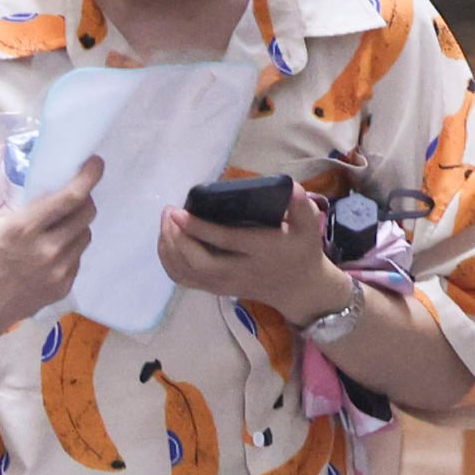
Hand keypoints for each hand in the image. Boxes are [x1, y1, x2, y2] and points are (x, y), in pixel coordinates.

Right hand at [0, 156, 103, 337]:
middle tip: (73, 192)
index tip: (95, 162)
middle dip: (85, 197)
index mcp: (24, 228)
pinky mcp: (63, 286)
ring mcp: (59, 270)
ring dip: (78, 222)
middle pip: (86, 213)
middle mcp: (48, 249)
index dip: (89, 176)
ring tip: (61, 221)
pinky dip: (70, 247)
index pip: (71, 196)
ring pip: (85, 235)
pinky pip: (78, 257)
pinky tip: (52, 248)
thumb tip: (1, 148)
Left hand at [157, 183, 343, 320]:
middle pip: (198, 261)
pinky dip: (168, 261)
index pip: (226, 241)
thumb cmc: (301, 250)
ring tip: (166, 222)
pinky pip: (183, 279)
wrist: (299, 289)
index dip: (198, 227)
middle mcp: (239, 272)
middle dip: (176, 237)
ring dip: (168, 247)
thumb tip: (289, 186)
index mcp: (261, 252)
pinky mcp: (215, 289)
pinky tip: (167, 241)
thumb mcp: (308, 227)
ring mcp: (224, 284)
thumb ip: (300, 206)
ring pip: (186, 272)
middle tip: (168, 212)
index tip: (178, 211)